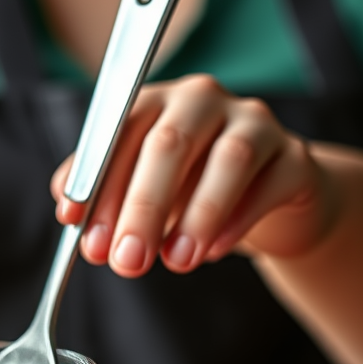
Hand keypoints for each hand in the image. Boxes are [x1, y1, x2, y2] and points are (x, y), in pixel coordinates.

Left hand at [51, 74, 338, 276]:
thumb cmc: (189, 192)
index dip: (98, 186)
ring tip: (176, 262)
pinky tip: (212, 252)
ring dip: (197, 215)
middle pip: (170, 144)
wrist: (269, 202)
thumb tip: (67, 211)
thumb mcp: (137, 192)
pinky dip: (237, 221)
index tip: (82, 235)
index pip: (120, 135)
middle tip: (127, 260)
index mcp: (155, 103)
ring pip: (229, 158)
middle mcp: (202, 101)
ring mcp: (254, 122)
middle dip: (142, 207)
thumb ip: (99, 193)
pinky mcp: (295, 156)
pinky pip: (269, 183)